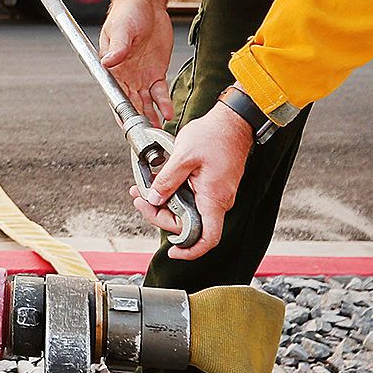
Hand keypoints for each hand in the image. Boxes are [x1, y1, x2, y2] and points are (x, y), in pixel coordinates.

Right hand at [98, 0, 176, 125]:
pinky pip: (160, 92)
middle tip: (146, 135)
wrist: (147, 3)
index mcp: (112, 68)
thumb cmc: (127, 12)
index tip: (125, 126)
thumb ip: (117, 46)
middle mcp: (126, 76)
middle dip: (137, 120)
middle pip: (131, 104)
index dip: (120, 111)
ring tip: (158, 132)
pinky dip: (164, 104)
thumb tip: (108, 61)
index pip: (114, 95)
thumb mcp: (121, 28)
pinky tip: (168, 113)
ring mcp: (142, 75)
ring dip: (151, 117)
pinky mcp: (156, 71)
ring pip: (146, 103)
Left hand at [131, 104, 253, 258]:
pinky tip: (158, 182)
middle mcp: (218, 201)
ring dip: (164, 202)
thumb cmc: (214, 135)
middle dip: (160, 215)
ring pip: (187, 210)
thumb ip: (167, 180)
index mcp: (213, 199)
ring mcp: (216, 194)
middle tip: (139, 199)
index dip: (190, 251)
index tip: (173, 252)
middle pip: (188, 224)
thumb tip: (154, 199)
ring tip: (142, 189)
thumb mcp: (184, 156)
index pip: (207, 239)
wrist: (233, 120)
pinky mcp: (212, 186)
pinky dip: (173, 193)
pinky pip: (191, 198)